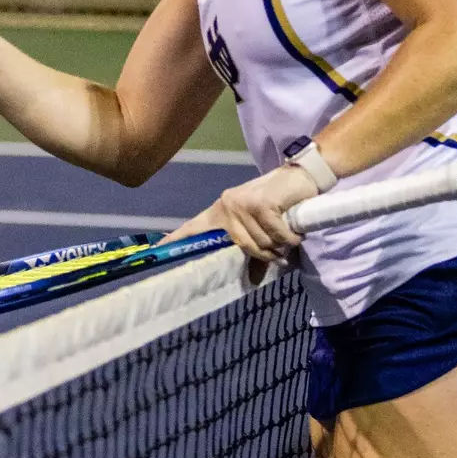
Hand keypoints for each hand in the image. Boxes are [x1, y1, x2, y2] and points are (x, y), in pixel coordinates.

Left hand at [162, 164, 318, 263]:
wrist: (302, 177)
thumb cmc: (280, 204)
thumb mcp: (263, 229)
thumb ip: (254, 251)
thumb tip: (251, 280)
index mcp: (221, 212)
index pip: (192, 228)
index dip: (175, 241)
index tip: (155, 251)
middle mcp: (226, 206)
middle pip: (240, 247)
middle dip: (265, 254)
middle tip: (280, 251)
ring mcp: (241, 204)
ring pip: (259, 244)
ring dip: (278, 247)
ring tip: (287, 237)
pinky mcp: (260, 204)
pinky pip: (275, 236)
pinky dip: (288, 239)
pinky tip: (293, 233)